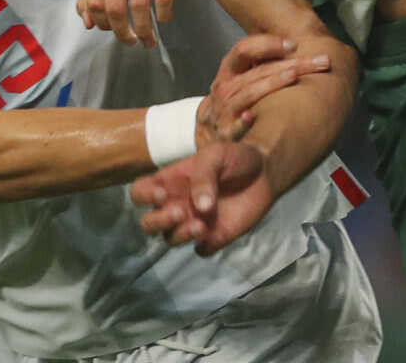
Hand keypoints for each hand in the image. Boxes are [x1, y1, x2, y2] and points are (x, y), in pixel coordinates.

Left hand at [78, 0, 188, 46]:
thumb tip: (88, 22)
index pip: (94, 0)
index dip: (101, 22)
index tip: (111, 29)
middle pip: (115, 6)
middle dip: (122, 31)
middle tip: (129, 40)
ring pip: (139, 6)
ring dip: (143, 30)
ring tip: (147, 39)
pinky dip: (163, 15)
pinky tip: (163, 18)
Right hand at [132, 140, 276, 255]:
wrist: (266, 172)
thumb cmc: (235, 158)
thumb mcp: (216, 155)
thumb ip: (204, 176)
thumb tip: (200, 207)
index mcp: (170, 181)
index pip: (139, 192)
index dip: (144, 196)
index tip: (162, 193)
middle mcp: (177, 203)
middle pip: (148, 223)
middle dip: (157, 221)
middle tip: (180, 211)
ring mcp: (194, 222)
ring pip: (170, 239)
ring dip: (179, 235)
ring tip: (201, 225)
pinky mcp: (215, 237)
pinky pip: (201, 250)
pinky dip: (203, 246)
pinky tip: (213, 234)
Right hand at [195, 34, 335, 145]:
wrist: (210, 133)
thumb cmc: (232, 102)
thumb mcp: (239, 79)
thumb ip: (261, 65)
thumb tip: (296, 49)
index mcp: (230, 70)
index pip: (245, 49)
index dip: (268, 44)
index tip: (293, 44)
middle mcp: (225, 87)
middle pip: (258, 71)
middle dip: (292, 64)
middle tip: (320, 62)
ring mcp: (224, 109)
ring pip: (250, 93)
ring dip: (272, 83)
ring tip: (293, 75)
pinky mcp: (225, 132)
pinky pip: (234, 127)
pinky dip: (242, 122)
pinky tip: (251, 117)